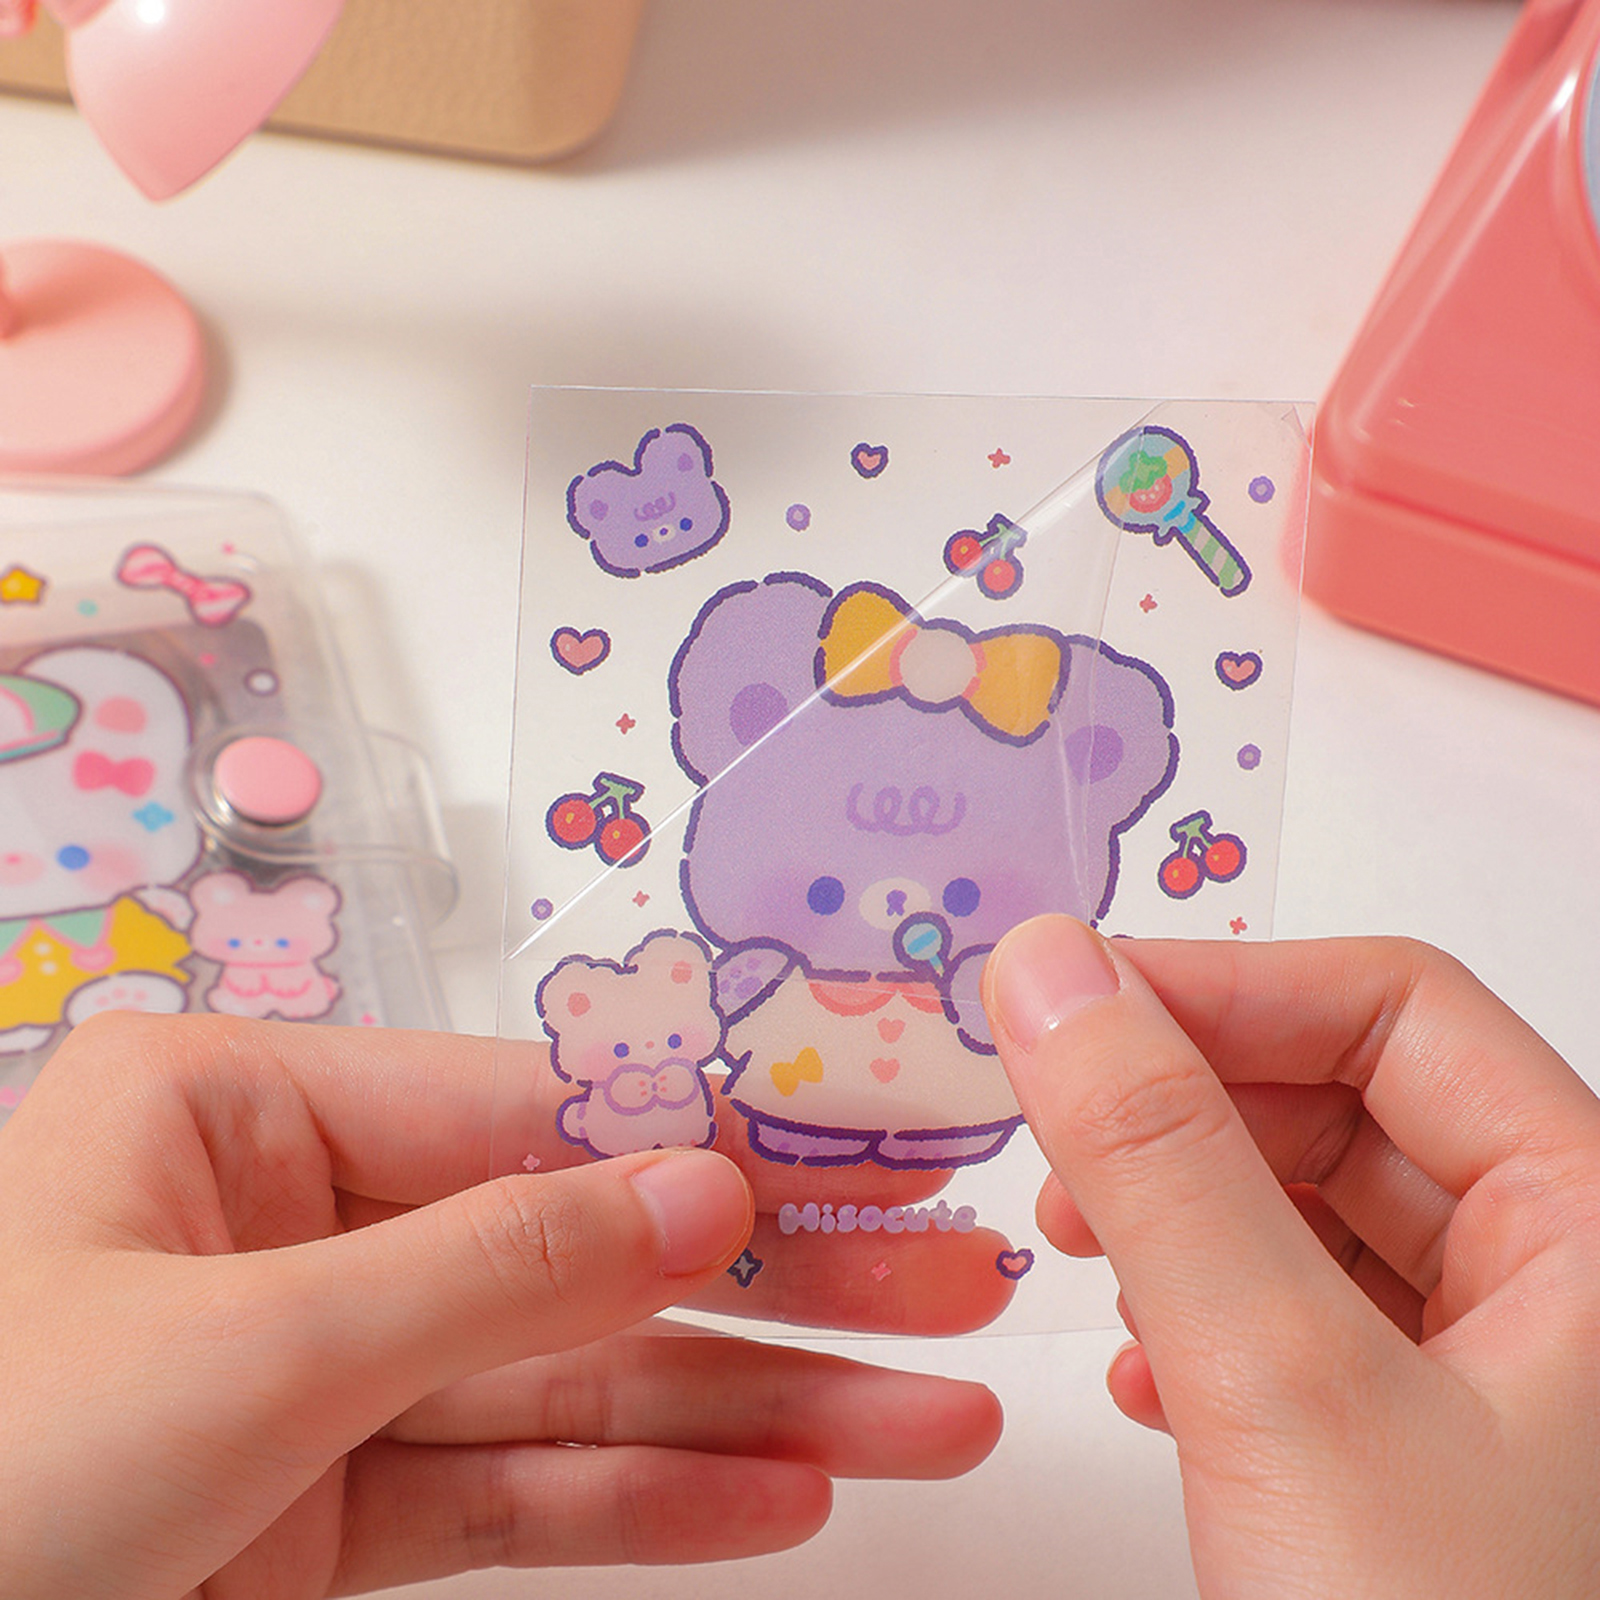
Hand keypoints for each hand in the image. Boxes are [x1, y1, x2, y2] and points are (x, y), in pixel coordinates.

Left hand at [0, 1013, 1000, 1599]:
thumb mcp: (241, 1353)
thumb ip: (494, 1267)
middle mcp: (293, 1221)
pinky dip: (645, 1504)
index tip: (877, 1162)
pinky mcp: (320, 1513)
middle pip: (580, 1253)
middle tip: (957, 1298)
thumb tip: (711, 1190)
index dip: (714, 1140)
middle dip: (774, 1289)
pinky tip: (787, 1499)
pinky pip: (509, 1495)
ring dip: (750, 1414)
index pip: (537, 1109)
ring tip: (927, 1426)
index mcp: (240, 1112)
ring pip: (569, 1386)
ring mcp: (318, 1374)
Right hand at [983, 918, 1599, 1598]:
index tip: (1063, 1004)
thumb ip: (1160, 1158)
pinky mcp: (1420, 1448)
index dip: (1222, 986)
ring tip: (1083, 1250)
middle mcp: (1565, 1281)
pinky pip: (1297, 1309)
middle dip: (1184, 1103)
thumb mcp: (1282, 1390)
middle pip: (1348, 1098)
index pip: (1396, 1011)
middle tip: (1052, 1136)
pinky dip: (1199, 1306)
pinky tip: (1143, 1371)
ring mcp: (1495, 1372)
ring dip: (1179, 1206)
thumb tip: (1050, 969)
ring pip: (1311, 1205)